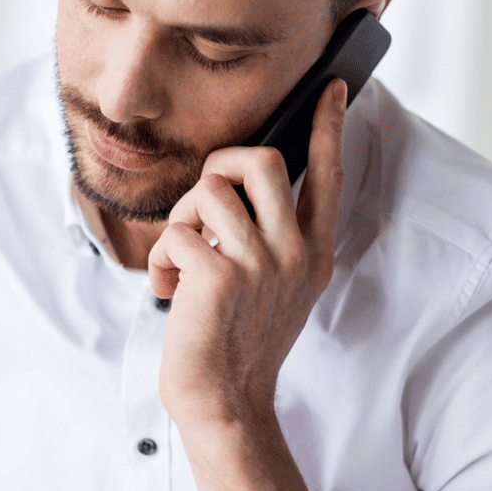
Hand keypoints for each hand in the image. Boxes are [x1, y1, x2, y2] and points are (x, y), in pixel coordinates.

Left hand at [148, 78, 347, 430]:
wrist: (225, 403)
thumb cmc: (238, 344)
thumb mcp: (276, 290)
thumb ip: (272, 240)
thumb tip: (235, 190)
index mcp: (313, 254)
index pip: (328, 176)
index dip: (329, 127)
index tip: (331, 87)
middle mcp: (294, 254)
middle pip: (261, 160)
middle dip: (218, 168)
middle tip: (203, 209)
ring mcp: (261, 264)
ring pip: (208, 190)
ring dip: (181, 220)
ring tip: (182, 260)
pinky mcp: (220, 277)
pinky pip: (177, 231)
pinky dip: (161, 259)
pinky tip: (168, 289)